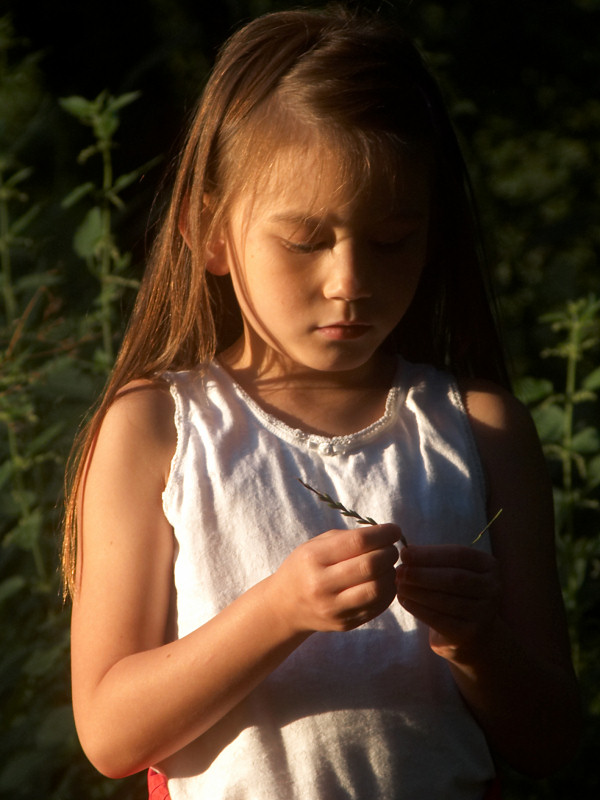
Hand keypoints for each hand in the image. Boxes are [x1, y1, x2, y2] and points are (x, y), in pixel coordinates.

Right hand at [272, 524, 401, 633]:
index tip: (394, 530)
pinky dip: (388, 591)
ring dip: (391, 574)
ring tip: (387, 567)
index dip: (382, 534)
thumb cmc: (305, 567)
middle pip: (370, 566)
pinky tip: (383, 582)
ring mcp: (334, 608)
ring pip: (378, 589)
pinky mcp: (345, 624)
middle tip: (391, 549)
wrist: (285, 607)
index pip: (358, 542)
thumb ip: (348, 538)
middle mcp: (322, 585)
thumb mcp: (316, 545)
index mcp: (314, 558)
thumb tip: (386, 535)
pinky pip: (378, 607)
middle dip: (389, 553)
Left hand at [395, 545, 500, 661]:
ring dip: (417, 591)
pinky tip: (404, 601)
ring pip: (445, 600)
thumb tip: (407, 552)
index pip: (459, 555)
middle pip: (453, 578)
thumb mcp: (452, 571)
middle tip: (400, 571)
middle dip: (422, 574)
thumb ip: (433, 560)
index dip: (429, 554)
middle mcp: (493, 589)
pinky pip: (439, 619)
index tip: (405, 552)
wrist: (475, 635)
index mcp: (489, 566)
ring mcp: (484, 613)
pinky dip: (418, 608)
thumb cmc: (458, 594)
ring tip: (399, 585)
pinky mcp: (470, 634)